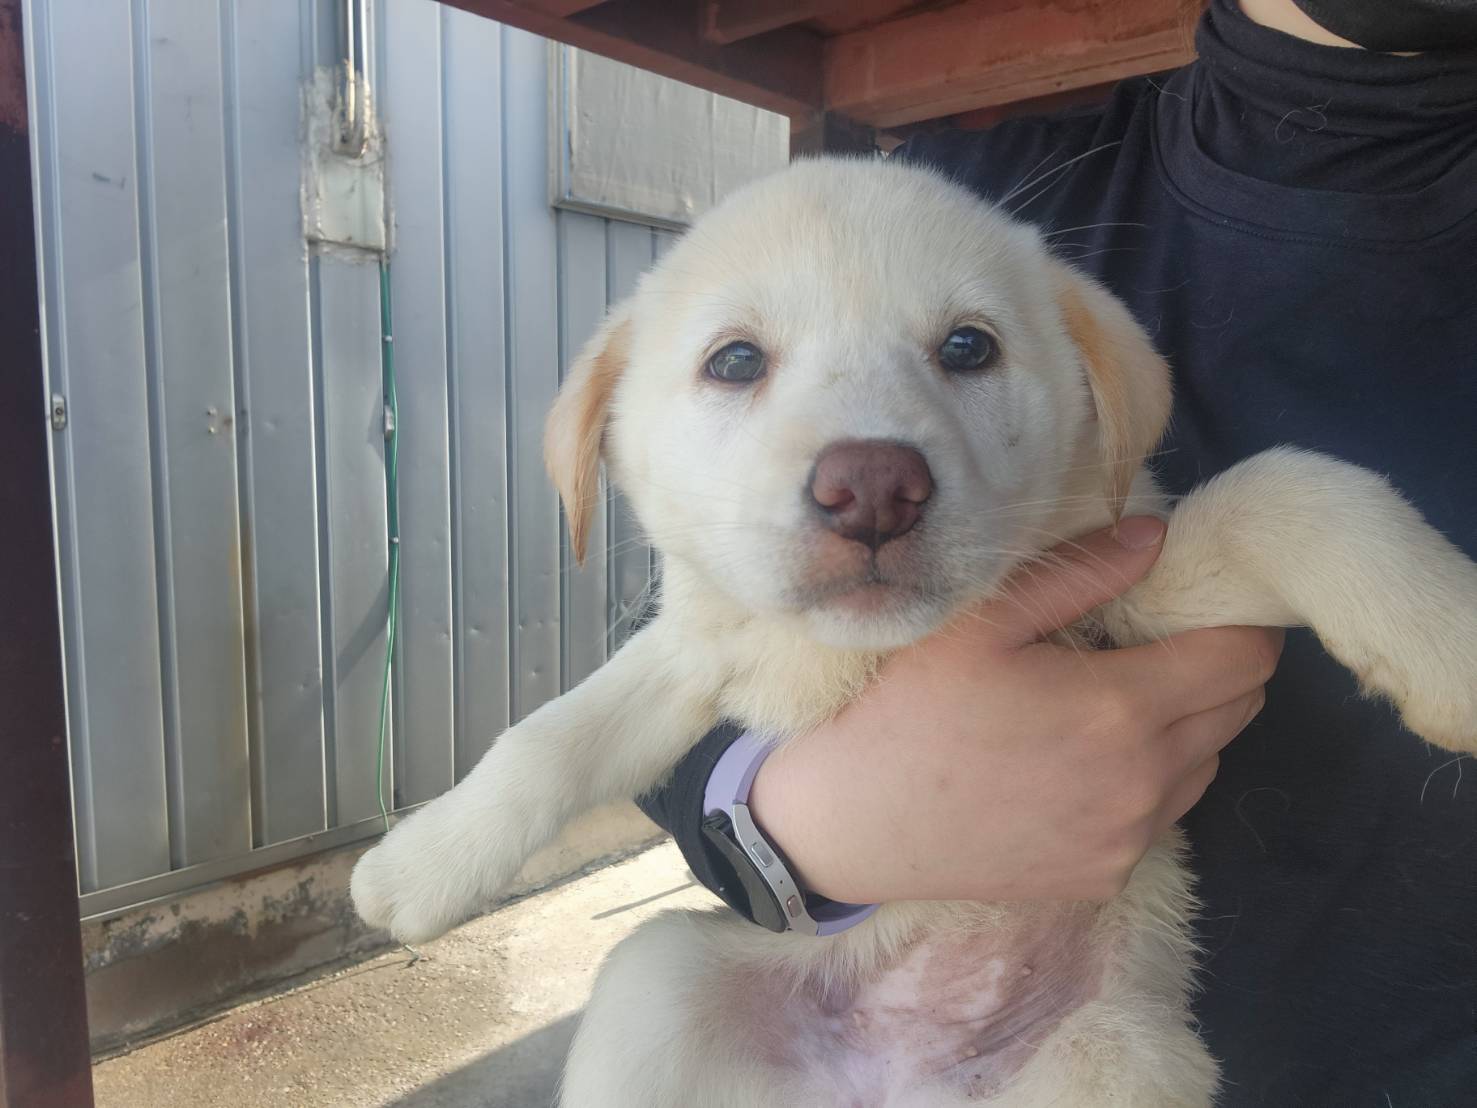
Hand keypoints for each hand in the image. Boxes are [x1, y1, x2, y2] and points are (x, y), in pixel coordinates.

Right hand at [748, 517, 1283, 903]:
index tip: (1198, 600)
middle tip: (1150, 641)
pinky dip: (1143, 782)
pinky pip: (1159, 816)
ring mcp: (1126, 840)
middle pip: (1239, 710)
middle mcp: (1144, 783)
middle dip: (1215, 666)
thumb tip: (1158, 535)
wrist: (853, 821)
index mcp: (1121, 709)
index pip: (1245, 658)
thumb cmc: (908, 707)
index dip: (1236, 619)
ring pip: (1205, 765)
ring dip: (1184, 726)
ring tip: (1107, 703)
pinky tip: (1074, 763)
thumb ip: (1080, 573)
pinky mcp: (1102, 877)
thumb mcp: (981, 621)